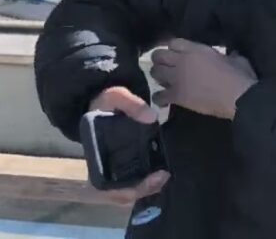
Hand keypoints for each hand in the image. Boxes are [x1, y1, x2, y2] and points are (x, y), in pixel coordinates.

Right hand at [88, 86, 169, 204]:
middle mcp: (104, 166)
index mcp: (96, 156)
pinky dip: (147, 182)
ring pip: (128, 190)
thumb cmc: (106, 103)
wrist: (105, 102)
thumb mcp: (115, 96)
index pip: (104, 186)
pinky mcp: (126, 163)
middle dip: (141, 190)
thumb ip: (131, 104)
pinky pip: (135, 181)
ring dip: (147, 188)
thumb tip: (151, 117)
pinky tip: (162, 173)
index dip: (124, 189)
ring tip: (165, 176)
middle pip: (119, 193)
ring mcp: (115, 166)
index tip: (147, 179)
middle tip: (163, 177)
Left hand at [149, 39, 257, 120]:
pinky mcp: (177, 96)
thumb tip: (231, 54)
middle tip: (167, 66)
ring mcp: (177, 79)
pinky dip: (160, 98)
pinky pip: (158, 96)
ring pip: (155, 73)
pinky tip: (165, 100)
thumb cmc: (240, 76)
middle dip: (160, 60)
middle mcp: (182, 61)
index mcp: (196, 50)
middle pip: (158, 55)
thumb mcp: (236, 58)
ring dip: (158, 76)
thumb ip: (228, 55)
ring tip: (165, 81)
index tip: (176, 53)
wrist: (239, 97)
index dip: (173, 48)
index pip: (173, 42)